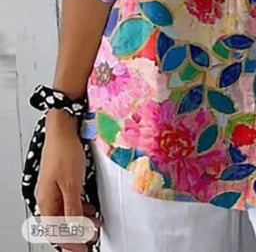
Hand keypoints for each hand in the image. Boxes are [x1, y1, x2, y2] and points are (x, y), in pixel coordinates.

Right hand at [35, 118, 101, 250]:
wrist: (63, 129)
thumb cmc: (65, 152)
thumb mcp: (72, 184)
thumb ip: (73, 208)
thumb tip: (75, 229)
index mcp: (47, 201)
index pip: (56, 232)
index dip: (71, 243)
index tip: (84, 248)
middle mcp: (47, 197)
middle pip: (59, 225)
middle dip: (76, 234)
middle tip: (91, 239)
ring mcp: (53, 188)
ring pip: (65, 213)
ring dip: (80, 221)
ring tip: (95, 224)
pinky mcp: (60, 180)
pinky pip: (68, 201)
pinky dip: (79, 208)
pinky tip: (89, 207)